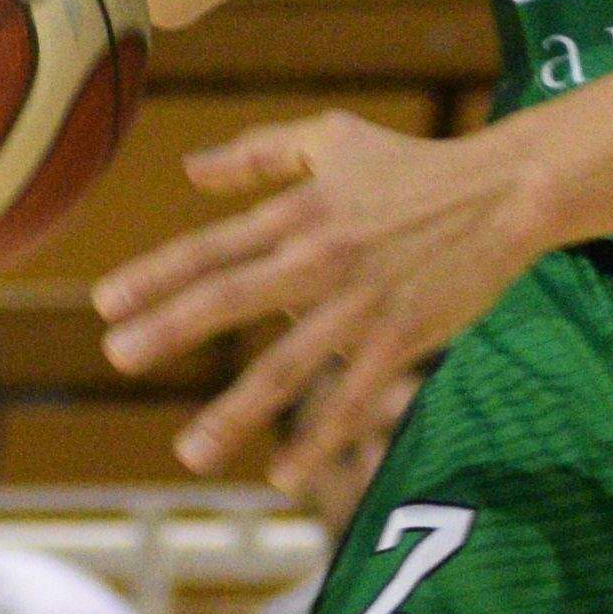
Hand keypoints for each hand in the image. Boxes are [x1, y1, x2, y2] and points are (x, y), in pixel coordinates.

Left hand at [94, 110, 546, 495]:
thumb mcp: (332, 138)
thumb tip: (190, 170)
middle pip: (232, 296)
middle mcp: (321, 256)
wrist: (507, 192)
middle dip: (171, 329)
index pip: (213, 247)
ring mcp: (362, 302)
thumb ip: (259, 153)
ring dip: (235, 411)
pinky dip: (319, 439)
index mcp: (299, 212)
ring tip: (189, 452)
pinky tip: (282, 475)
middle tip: (118, 358)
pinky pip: (353, 398)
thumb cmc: (414, 164)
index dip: (156, 274)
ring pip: (287, 364)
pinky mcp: (403, 337)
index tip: (105, 304)